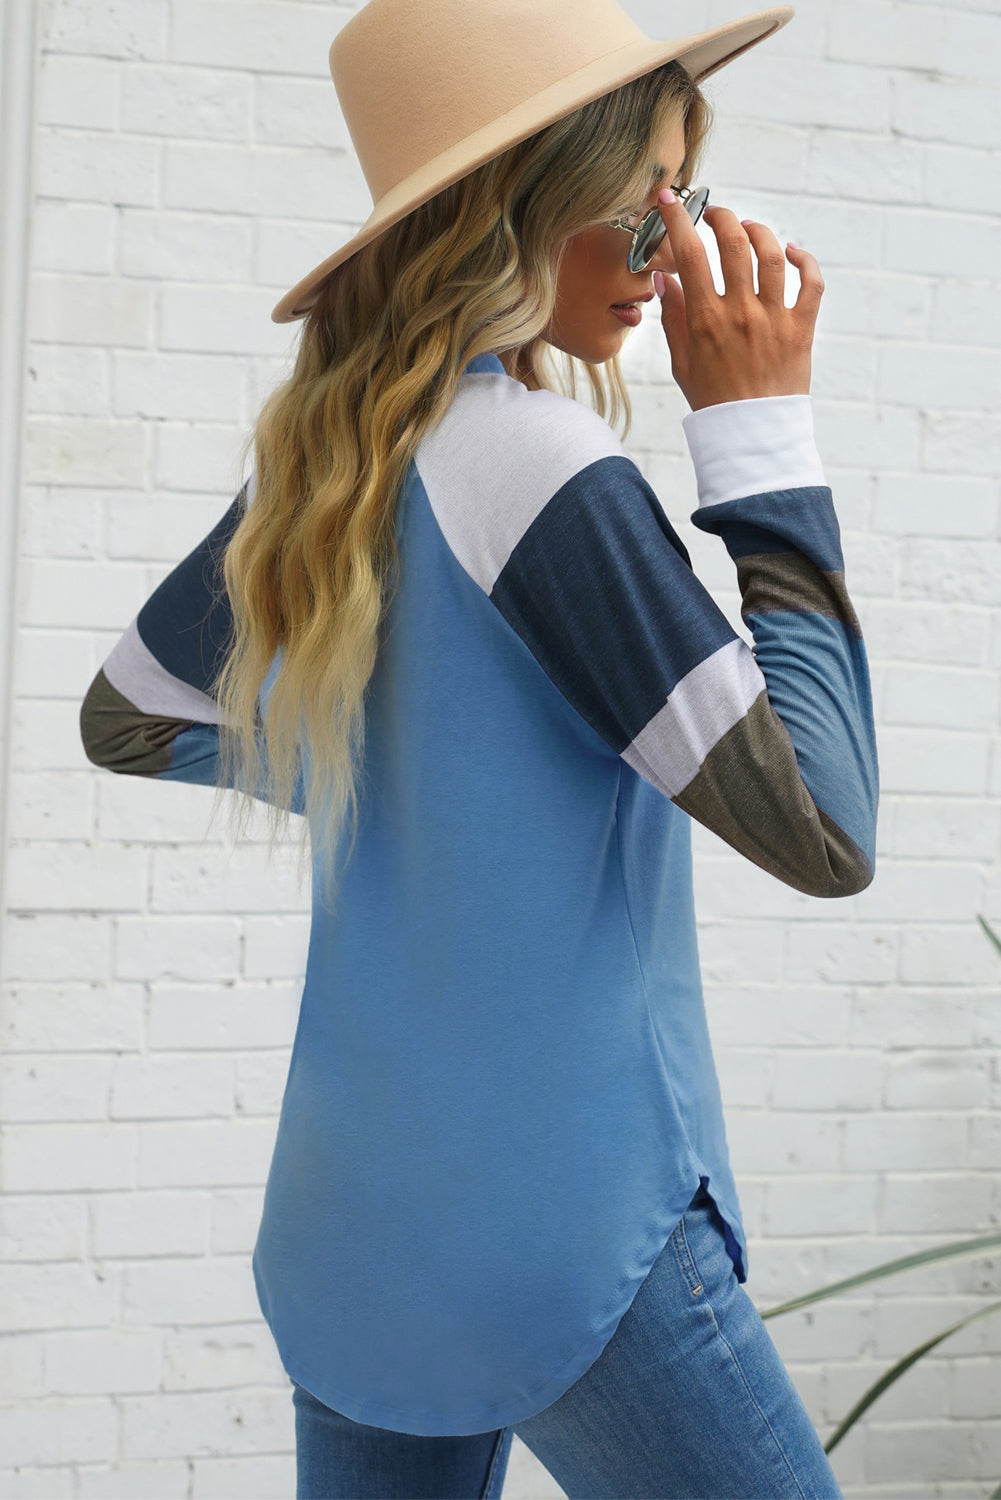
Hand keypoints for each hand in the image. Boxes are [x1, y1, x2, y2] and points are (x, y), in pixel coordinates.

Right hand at [653, 194, 823, 412]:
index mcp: (706, 320)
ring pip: (771, 253)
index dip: (677, 220)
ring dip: (759, 231)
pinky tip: (791, 252)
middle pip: (733, 242)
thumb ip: (672, 317)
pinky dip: (804, 259)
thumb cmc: (713, 401)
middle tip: (714, 214)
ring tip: (748, 228)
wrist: (752, 435)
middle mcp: (741, 312)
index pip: (688, 254)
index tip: (669, 202)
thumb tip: (664, 279)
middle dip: (721, 216)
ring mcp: (774, 318)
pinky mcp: (802, 328)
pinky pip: (811, 281)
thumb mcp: (681, 362)